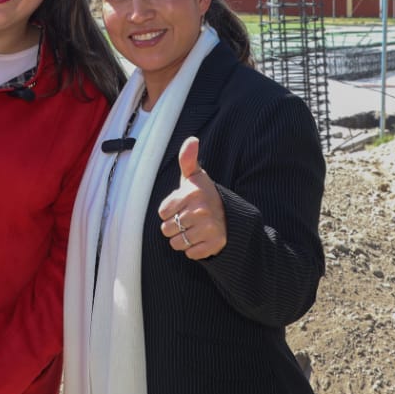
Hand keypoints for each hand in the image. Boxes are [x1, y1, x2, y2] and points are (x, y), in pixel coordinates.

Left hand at [156, 136, 226, 258]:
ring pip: (177, 243)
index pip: (162, 212)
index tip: (182, 207)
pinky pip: (190, 253)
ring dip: (182, 239)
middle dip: (174, 226)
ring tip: (193, 229)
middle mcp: (201, 210)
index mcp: (193, 193)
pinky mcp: (215, 244)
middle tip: (188, 219)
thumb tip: (192, 140)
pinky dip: (193, 250)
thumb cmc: (205, 195)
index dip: (170, 211)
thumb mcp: (195, 177)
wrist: (232, 216)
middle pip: (167, 229)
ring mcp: (209, 229)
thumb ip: (188, 159)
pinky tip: (201, 239)